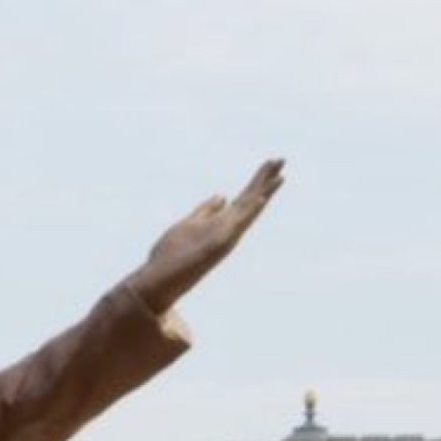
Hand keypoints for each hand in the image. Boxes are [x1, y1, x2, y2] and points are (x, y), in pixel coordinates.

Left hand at [128, 159, 285, 313]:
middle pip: (250, 200)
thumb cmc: (171, 255)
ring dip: (264, 194)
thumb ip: (205, 211)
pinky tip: (260, 199)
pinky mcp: (217, 246)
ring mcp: (224, 236)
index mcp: (220, 222)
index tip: (270, 162)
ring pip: (248, 211)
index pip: (244, 198)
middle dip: (265, 180)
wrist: (158, 280)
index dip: (257, 180)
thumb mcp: (188, 224)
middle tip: (281, 159)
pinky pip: (235, 227)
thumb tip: (222, 196)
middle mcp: (226, 228)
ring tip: (280, 176)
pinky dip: (248, 213)